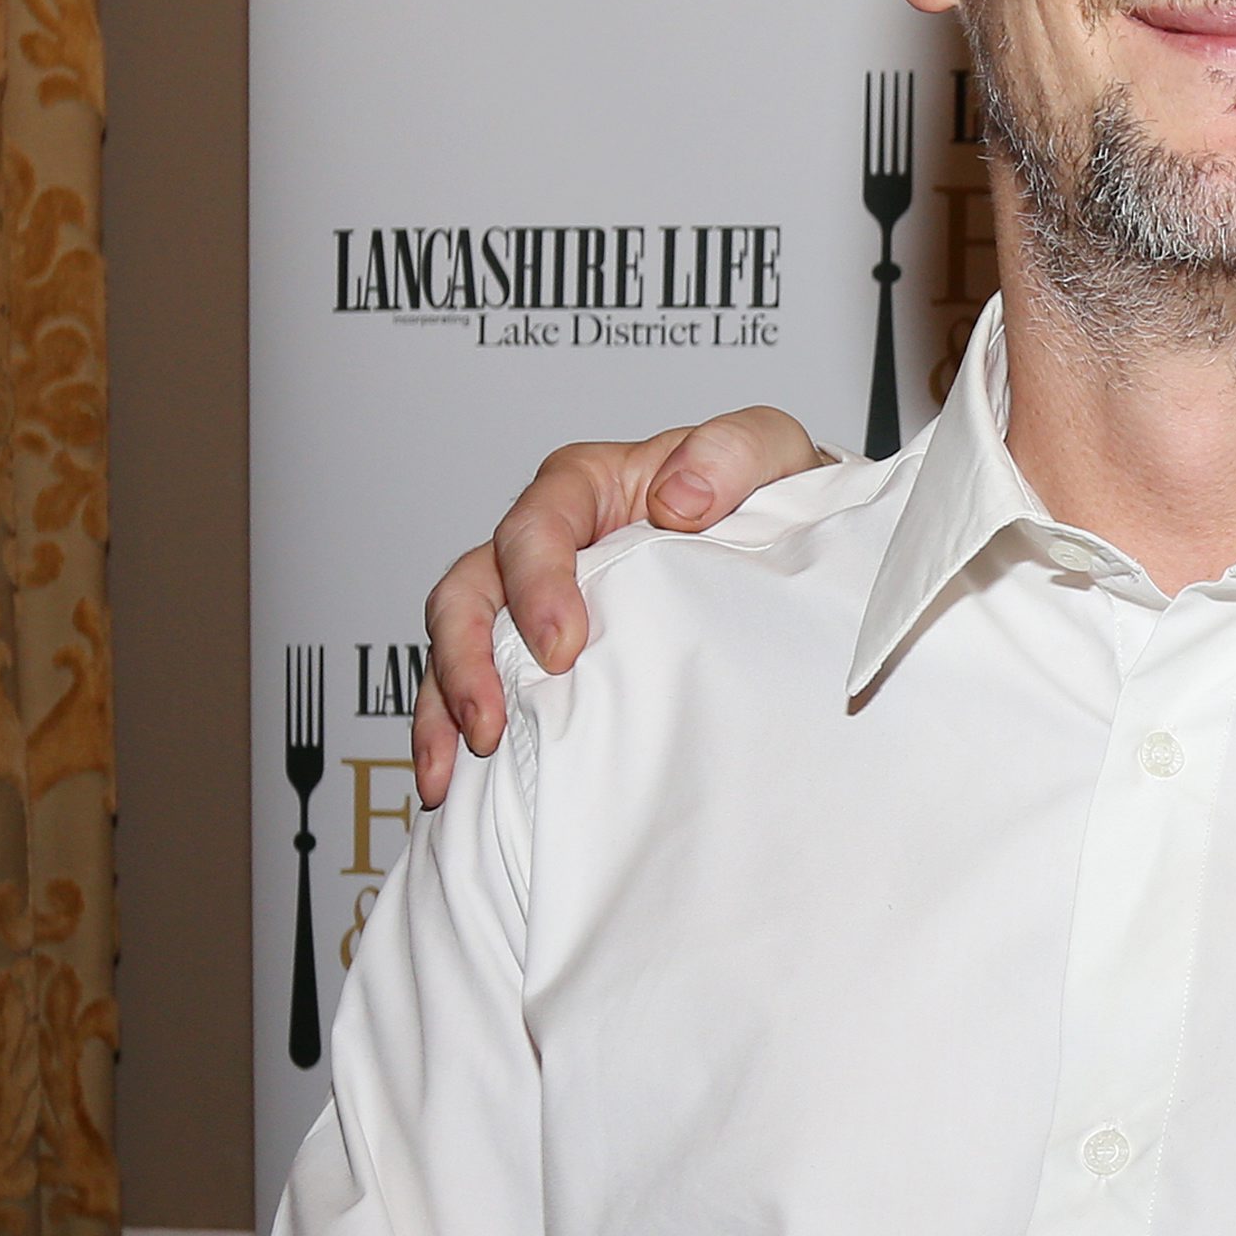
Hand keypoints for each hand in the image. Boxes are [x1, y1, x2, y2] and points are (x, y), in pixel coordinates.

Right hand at [410, 403, 829, 798]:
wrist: (790, 533)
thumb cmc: (767, 485)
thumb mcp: (768, 449)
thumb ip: (729, 453)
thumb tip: (677, 500)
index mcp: (585, 487)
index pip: (534, 528)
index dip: (535, 584)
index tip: (562, 645)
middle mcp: (547, 542)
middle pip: (470, 591)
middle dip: (465, 658)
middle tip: (489, 723)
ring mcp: (538, 600)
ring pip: (459, 646)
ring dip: (444, 709)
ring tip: (445, 775)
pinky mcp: (548, 656)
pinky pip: (488, 689)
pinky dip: (460, 734)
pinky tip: (456, 786)